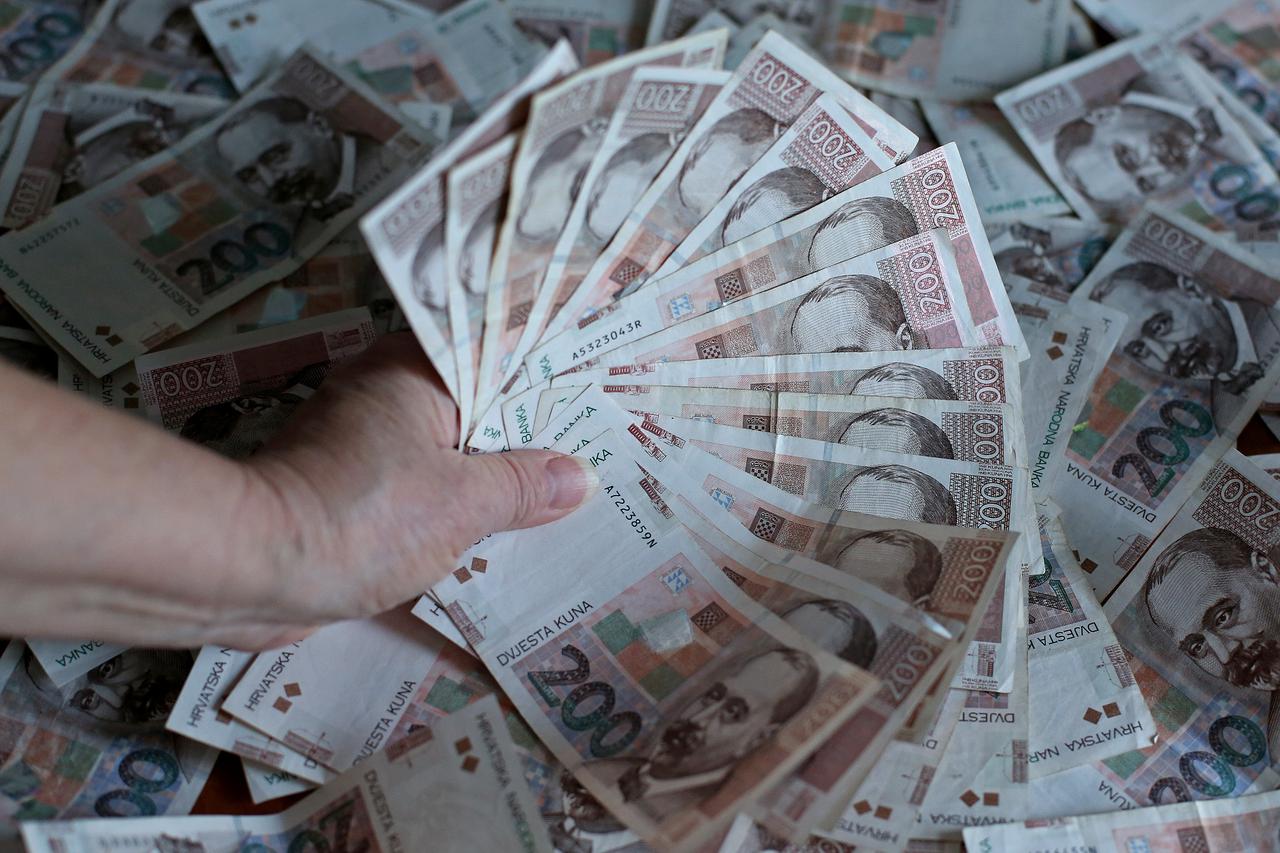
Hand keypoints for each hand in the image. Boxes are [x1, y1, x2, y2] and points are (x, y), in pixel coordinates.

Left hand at [233, 332, 598, 647]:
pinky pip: (421, 492)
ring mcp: (364, 445)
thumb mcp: (461, 502)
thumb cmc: (362, 517)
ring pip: (450, 454)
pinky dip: (458, 511)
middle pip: (477, 408)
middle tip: (601, 451)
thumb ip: (525, 486)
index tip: (601, 389)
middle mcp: (386, 393)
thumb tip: (580, 478)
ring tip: (566, 500)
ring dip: (496, 481)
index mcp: (414, 370)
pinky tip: (503, 537)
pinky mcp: (349, 493)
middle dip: (532, 436)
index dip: (550, 377)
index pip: (496, 356)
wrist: (248, 568)